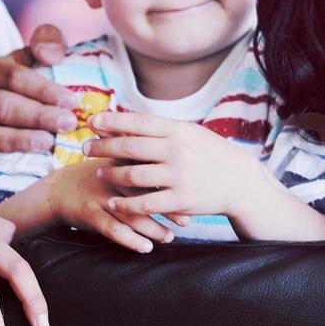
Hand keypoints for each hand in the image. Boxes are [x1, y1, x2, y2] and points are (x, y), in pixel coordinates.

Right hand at [0, 24, 76, 167]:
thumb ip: (48, 42)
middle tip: (68, 123)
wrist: (12, 96)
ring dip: (18, 140)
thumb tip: (49, 55)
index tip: (71, 100)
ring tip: (49, 143)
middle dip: (37, 116)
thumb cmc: (32, 73)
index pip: (15, 78)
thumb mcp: (39, 51)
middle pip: (3, 106)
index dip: (43, 90)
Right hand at [40, 158, 178, 253]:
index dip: (174, 184)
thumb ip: (144, 159)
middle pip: (146, 192)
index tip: (194, 195)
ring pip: (131, 213)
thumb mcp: (118, 161)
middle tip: (187, 220)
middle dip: (168, 207)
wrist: (60, 189)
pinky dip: (131, 240)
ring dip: (153, 228)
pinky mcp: (89, 213)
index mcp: (123, 160)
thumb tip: (181, 165)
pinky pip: (113, 229)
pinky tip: (146, 247)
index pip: (154, 169)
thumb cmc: (100, 176)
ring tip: (169, 237)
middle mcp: (113, 176)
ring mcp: (100, 195)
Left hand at [84, 112, 264, 220]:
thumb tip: (127, 122)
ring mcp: (179, 176)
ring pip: (133, 175)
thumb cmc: (211, 155)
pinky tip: (111, 200)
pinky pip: (144, 203)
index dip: (112, 121)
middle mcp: (178, 150)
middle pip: (130, 147)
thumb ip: (162, 130)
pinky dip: (124, 203)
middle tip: (84, 148)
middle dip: (103, 147)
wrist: (240, 183)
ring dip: (110, 174)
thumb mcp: (191, 134)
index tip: (92, 122)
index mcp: (179, 130)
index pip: (138, 123)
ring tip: (98, 173)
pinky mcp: (180, 201)